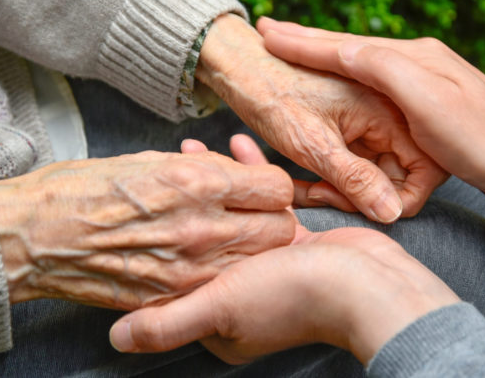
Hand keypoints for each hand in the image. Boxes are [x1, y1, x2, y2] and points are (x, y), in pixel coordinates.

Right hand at [0, 151, 294, 308]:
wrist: (36, 237)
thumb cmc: (83, 190)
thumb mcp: (150, 160)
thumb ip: (201, 168)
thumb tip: (231, 173)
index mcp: (196, 182)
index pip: (277, 187)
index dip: (269, 186)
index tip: (257, 187)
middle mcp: (201, 227)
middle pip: (280, 230)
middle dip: (271, 219)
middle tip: (250, 213)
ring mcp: (189, 268)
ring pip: (257, 263)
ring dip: (250, 250)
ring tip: (225, 236)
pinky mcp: (173, 297)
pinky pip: (220, 285)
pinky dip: (219, 274)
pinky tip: (198, 260)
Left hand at [107, 135, 456, 364]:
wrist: (369, 287)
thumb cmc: (292, 299)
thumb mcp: (220, 309)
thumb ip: (167, 323)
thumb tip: (116, 339)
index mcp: (219, 316)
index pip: (176, 275)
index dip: (158, 238)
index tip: (142, 197)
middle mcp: (242, 292)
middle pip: (202, 241)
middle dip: (183, 199)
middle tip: (166, 160)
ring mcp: (270, 266)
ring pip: (230, 218)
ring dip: (214, 182)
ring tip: (195, 146)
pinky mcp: (297, 242)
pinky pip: (264, 205)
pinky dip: (252, 177)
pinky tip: (240, 146)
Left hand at [198, 14, 446, 221]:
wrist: (240, 67)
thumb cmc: (273, 96)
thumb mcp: (312, 144)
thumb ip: (354, 179)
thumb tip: (391, 213)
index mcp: (390, 110)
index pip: (420, 172)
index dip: (390, 197)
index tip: (347, 199)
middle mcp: (389, 114)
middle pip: (398, 176)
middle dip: (361, 196)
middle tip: (318, 195)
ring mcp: (371, 123)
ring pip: (374, 175)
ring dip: (343, 191)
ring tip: (307, 191)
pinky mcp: (353, 130)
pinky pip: (356, 166)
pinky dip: (333, 180)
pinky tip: (305, 183)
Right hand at [258, 18, 484, 202]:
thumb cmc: (475, 135)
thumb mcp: (425, 98)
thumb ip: (383, 68)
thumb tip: (342, 48)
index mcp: (412, 57)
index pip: (347, 45)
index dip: (306, 41)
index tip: (269, 34)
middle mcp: (416, 59)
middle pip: (350, 47)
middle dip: (309, 39)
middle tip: (272, 30)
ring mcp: (423, 78)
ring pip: (360, 62)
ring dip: (324, 53)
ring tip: (294, 44)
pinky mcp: (427, 99)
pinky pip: (374, 81)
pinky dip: (346, 73)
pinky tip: (338, 72)